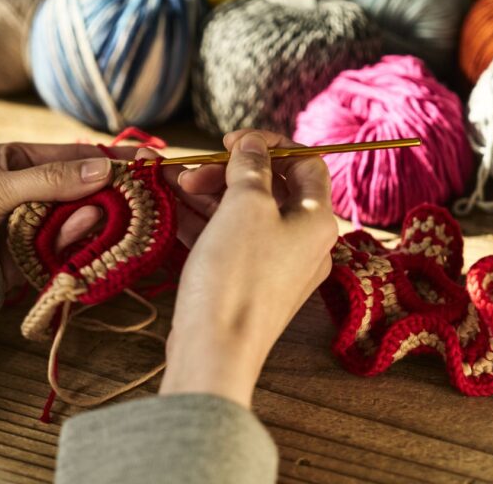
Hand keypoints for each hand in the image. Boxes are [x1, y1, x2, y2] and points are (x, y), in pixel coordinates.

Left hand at [0, 142, 136, 290]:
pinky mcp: (37, 251)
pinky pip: (67, 242)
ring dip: (90, 216)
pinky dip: (76, 238)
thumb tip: (104, 169)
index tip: (145, 159)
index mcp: (19, 162)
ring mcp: (36, 222)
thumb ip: (51, 179)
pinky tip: (77, 234)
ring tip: (102, 216)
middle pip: (82, 187)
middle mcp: (32, 190)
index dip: (109, 157)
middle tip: (139, 192)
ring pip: (78, 216)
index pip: (74, 156)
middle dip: (106, 191)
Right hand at [159, 129, 337, 407]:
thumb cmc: (237, 273)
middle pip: (273, 188)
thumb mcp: (245, 206)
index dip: (271, 144)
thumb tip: (253, 144)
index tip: (233, 140)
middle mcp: (305, 241)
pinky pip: (233, 239)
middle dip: (230, 171)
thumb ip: (251, 166)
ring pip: (247, 213)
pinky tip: (175, 207)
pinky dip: (208, 220)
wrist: (215, 351)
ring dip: (212, 193)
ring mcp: (278, 264)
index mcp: (318, 219)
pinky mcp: (251, 281)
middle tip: (193, 171)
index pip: (307, 163)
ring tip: (174, 183)